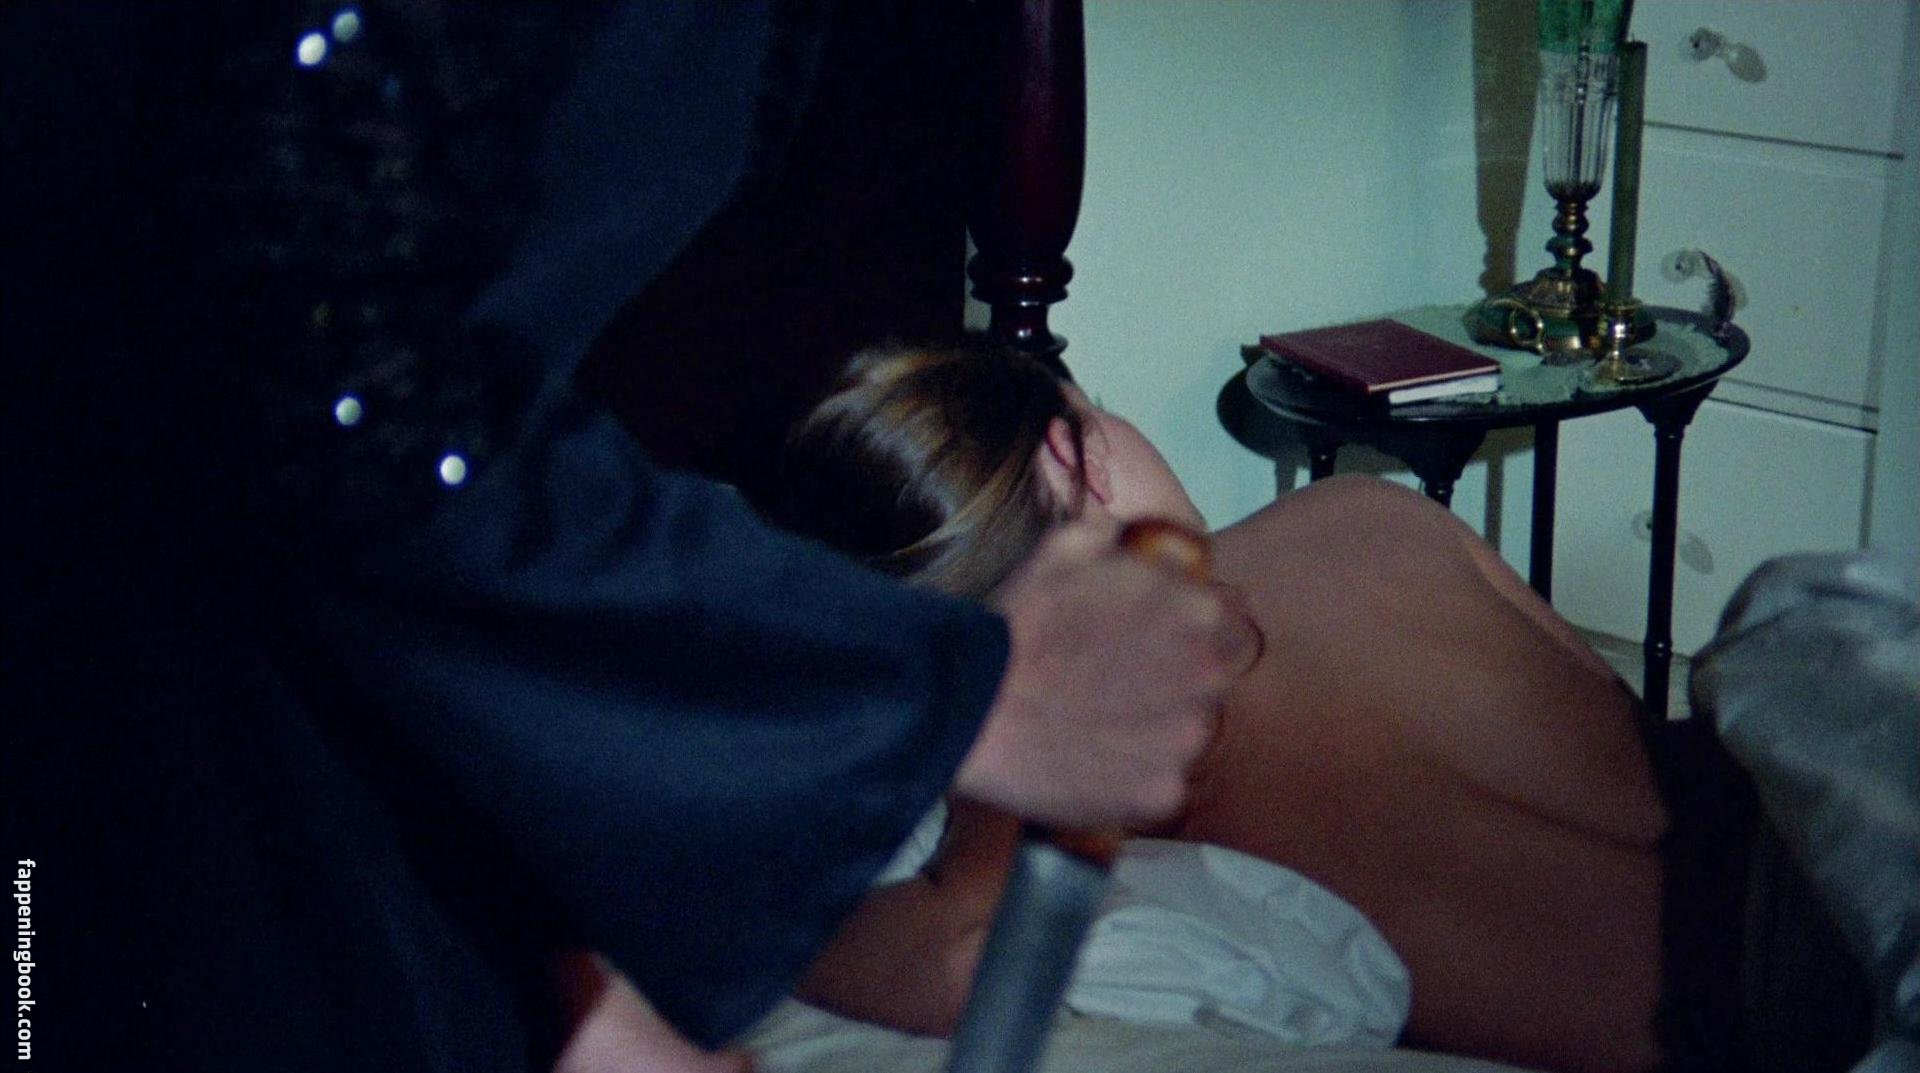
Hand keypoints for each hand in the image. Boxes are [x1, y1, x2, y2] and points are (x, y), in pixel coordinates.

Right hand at [952, 517, 1240, 829]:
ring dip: (1152, 732)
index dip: (1178, 632)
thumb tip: (1132, 543)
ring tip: (1095, 726)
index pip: (1219, 624)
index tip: (1143, 643)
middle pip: (1207, 683)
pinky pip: (1160, 785)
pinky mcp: (1161, 793)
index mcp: (1196, 611)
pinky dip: (1131, 778)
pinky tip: (1089, 762)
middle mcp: (1206, 676)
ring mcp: (1186, 740)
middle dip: (1170, 681)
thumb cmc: (1019, 623)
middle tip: (1114, 686)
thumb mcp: (1067, 548)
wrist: (972, 702)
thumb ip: (1119, 541)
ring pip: (1184, 736)